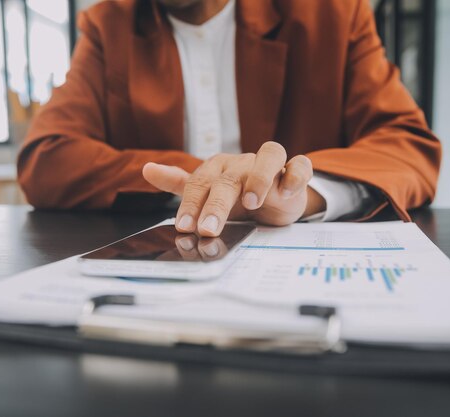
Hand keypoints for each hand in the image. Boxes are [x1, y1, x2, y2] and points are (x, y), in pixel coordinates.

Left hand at [143, 141, 325, 235]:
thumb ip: (181, 184)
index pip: (201, 181)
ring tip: (251, 202)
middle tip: (207, 229)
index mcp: (220, 168)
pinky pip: (300, 164)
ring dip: (259, 177)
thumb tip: (148, 169)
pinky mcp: (295, 172)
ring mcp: (271, 165)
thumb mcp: (209, 193)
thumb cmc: (240, 196)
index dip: (191, 203)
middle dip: (217, 204)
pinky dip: (295, 175)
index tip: (185, 226)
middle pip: (230, 176)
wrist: (276, 200)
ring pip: (269, 155)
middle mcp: (244, 163)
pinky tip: (286, 192)